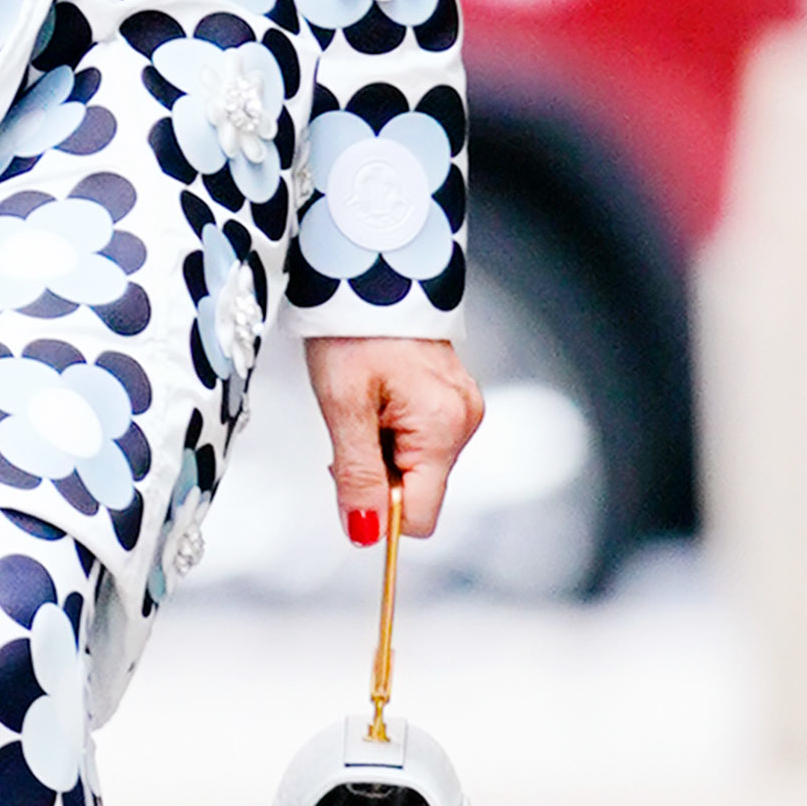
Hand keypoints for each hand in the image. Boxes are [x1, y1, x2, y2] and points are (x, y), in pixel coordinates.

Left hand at [304, 336, 485, 542]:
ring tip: (363, 400)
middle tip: (350, 423)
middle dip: (377, 471)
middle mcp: (463, 420)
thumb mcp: (343, 405)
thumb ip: (357, 474)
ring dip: (383, 447)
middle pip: (419, 488)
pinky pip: (421, 436)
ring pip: (417, 463)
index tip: (347, 477)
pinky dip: (393, 428)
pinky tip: (377, 394)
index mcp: (442, 427)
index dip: (380, 509)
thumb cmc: (353, 327)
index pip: (421, 515)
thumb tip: (365, 533)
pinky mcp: (451, 397)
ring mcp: (461, 407)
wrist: (367, 272)